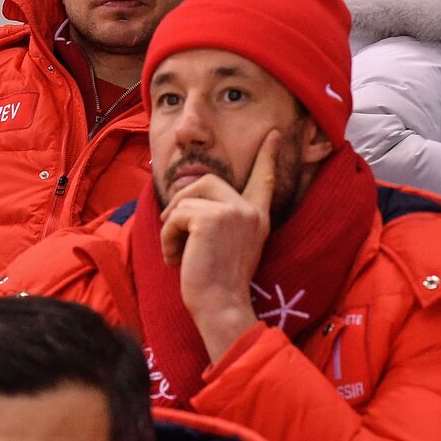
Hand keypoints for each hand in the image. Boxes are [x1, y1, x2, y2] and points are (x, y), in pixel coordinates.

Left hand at [159, 130, 278, 361]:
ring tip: (177, 252)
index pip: (263, 180)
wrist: (221, 307)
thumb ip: (218, 221)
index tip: (274, 134)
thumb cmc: (217, 285)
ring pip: (186, 199)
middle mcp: (249, 211)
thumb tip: (186, 201)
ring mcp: (233, 212)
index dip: (267, 156)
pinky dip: (166, 238)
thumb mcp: (226, 247)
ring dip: (171, 227)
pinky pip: (175, 216)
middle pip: (207, 180)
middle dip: (183, 201)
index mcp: (257, 218)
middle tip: (173, 230)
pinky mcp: (210, 218)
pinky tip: (174, 259)